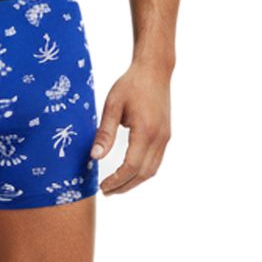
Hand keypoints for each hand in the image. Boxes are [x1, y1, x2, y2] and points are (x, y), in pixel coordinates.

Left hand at [90, 61, 171, 194]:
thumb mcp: (112, 106)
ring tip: (116, 186)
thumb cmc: (131, 84)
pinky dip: (143, 172)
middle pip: (143, 173)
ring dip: (134, 181)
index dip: (117, 180)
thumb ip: (104, 133)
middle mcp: (159, 138)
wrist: (155, 70)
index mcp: (145, 131)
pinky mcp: (166, 135)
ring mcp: (165, 137)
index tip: (103, 187)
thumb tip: (95, 157)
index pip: (132, 166)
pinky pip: (156, 161)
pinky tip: (129, 172)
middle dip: (125, 186)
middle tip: (106, 191)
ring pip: (152, 170)